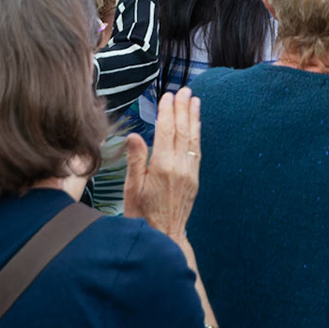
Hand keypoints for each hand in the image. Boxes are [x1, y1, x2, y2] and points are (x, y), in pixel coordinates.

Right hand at [124, 88, 201, 241]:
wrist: (164, 237)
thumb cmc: (142, 215)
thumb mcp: (132, 189)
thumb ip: (135, 161)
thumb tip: (134, 136)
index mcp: (161, 167)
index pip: (165, 132)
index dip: (167, 112)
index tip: (168, 96)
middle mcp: (178, 167)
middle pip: (182, 131)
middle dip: (183, 108)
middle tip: (184, 90)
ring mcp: (189, 173)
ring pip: (192, 139)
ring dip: (193, 118)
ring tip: (194, 100)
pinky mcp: (194, 179)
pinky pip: (196, 151)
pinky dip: (197, 135)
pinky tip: (196, 125)